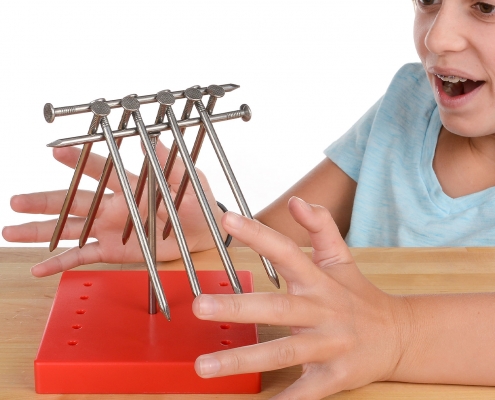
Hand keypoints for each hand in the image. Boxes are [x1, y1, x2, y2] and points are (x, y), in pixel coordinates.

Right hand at [2, 141, 223, 275]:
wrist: (203, 231)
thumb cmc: (195, 203)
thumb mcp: (185, 179)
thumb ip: (167, 162)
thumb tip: (153, 138)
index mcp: (129, 186)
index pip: (99, 171)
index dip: (79, 162)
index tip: (57, 152)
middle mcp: (112, 206)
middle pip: (72, 201)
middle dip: (43, 201)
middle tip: (16, 201)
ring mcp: (108, 229)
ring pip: (69, 229)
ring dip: (41, 231)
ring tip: (12, 231)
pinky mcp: (112, 250)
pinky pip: (82, 255)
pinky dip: (61, 262)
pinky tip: (39, 267)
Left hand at [192, 197, 410, 398]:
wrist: (399, 336)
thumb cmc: (359, 295)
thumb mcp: (341, 258)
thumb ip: (320, 226)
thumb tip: (297, 201)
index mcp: (319, 280)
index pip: (286, 251)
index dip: (258, 234)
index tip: (227, 219)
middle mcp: (323, 310)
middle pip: (278, 307)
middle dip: (238, 307)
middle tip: (198, 306)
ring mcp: (330, 345)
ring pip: (284, 351)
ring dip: (244, 359)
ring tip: (203, 366)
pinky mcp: (336, 376)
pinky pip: (307, 391)